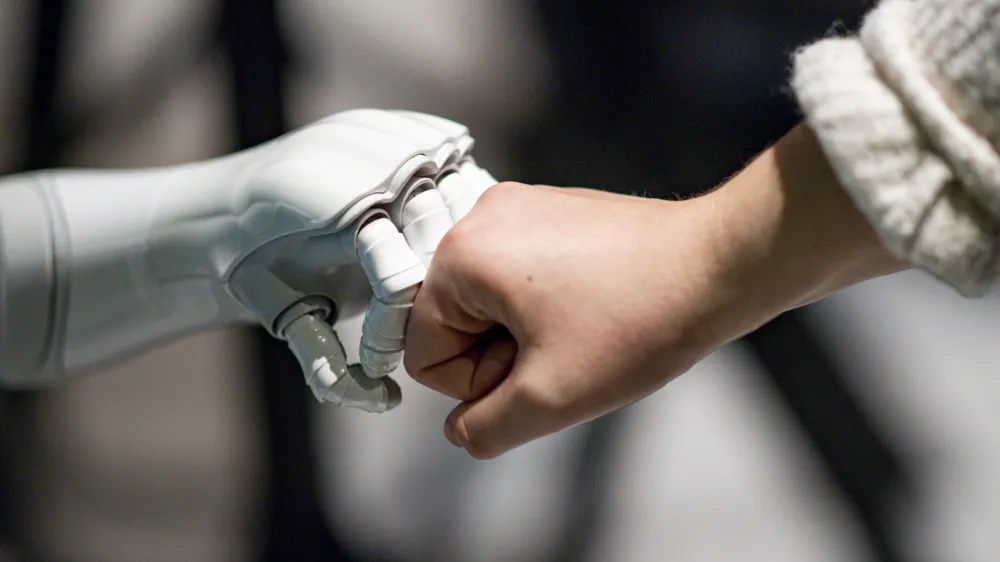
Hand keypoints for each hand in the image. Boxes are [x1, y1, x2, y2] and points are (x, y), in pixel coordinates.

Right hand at [404, 124, 907, 457]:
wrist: (717, 265)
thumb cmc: (640, 318)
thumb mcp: (548, 399)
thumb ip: (483, 429)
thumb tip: (463, 428)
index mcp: (461, 255)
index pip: (423, 353)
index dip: (478, 383)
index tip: (536, 367)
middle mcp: (480, 218)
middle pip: (454, 325)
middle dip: (502, 353)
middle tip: (565, 350)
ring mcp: (519, 207)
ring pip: (489, 304)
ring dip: (527, 333)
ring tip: (584, 328)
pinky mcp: (552, 210)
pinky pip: (521, 277)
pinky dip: (548, 305)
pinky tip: (594, 309)